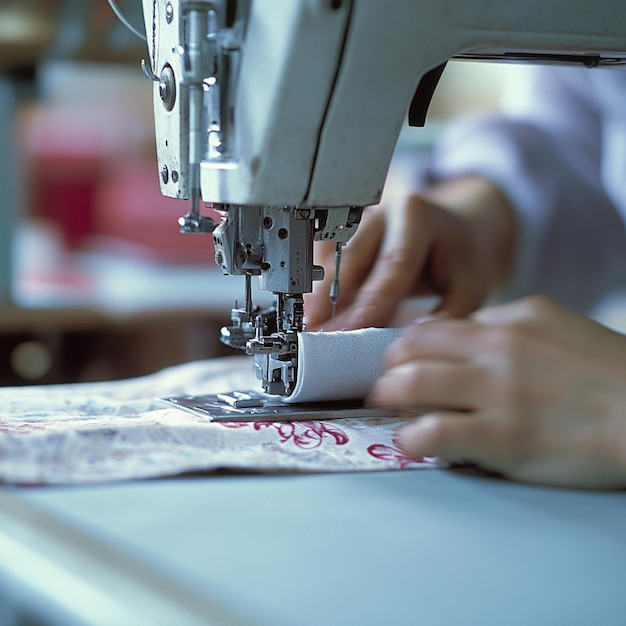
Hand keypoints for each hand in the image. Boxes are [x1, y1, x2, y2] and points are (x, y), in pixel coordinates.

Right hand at [304, 176, 514, 329]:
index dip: (372, 299)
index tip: (355, 327)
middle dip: (330, 295)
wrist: (455, 232)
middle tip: (316, 327)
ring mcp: (358, 220)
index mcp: (417, 217)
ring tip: (309, 323)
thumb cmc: (460, 260)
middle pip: (350, 256)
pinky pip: (321, 258)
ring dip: (318, 292)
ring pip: (329, 256)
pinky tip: (312, 310)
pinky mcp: (342, 232)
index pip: (393, 262)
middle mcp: (382, 213)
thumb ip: (442, 317)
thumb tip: (407, 344)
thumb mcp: (468, 289)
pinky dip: (315, 285)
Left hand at [368, 296, 625, 488]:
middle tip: (386, 383)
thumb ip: (505, 327)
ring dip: (388, 397)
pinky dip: (411, 437)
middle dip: (389, 367)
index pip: (435, 327)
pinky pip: (434, 433)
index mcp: (512, 321)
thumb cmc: (606, 373)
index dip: (408, 346)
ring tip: (388, 408)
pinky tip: (411, 441)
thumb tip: (461, 337)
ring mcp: (499, 393)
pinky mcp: (504, 437)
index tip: (400, 362)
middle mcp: (499, 349)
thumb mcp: (556, 326)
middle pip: (412, 348)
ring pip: (412, 384)